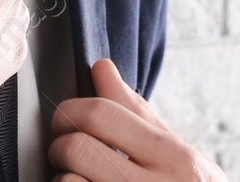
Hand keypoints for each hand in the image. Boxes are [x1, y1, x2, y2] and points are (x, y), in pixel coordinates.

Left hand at [48, 58, 225, 181]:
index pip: (100, 113)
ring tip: (80, 180)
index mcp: (173, 157)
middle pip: (77, 147)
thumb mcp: (178, 155)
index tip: (67, 120)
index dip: (70, 111)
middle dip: (61, 147)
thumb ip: (137, 114)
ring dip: (64, 180)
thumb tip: (101, 67)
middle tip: (68, 153)